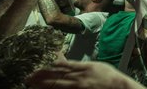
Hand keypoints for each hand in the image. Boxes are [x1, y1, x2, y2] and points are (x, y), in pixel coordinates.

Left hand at [26, 60, 142, 88]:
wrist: (118, 86)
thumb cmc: (108, 76)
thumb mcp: (96, 66)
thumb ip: (82, 65)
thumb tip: (69, 63)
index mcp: (83, 67)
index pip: (63, 64)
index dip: (50, 63)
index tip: (40, 60)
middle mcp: (79, 76)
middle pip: (57, 74)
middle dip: (42, 73)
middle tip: (29, 73)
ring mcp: (78, 85)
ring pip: (58, 83)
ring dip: (43, 83)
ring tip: (31, 82)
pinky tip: (47, 88)